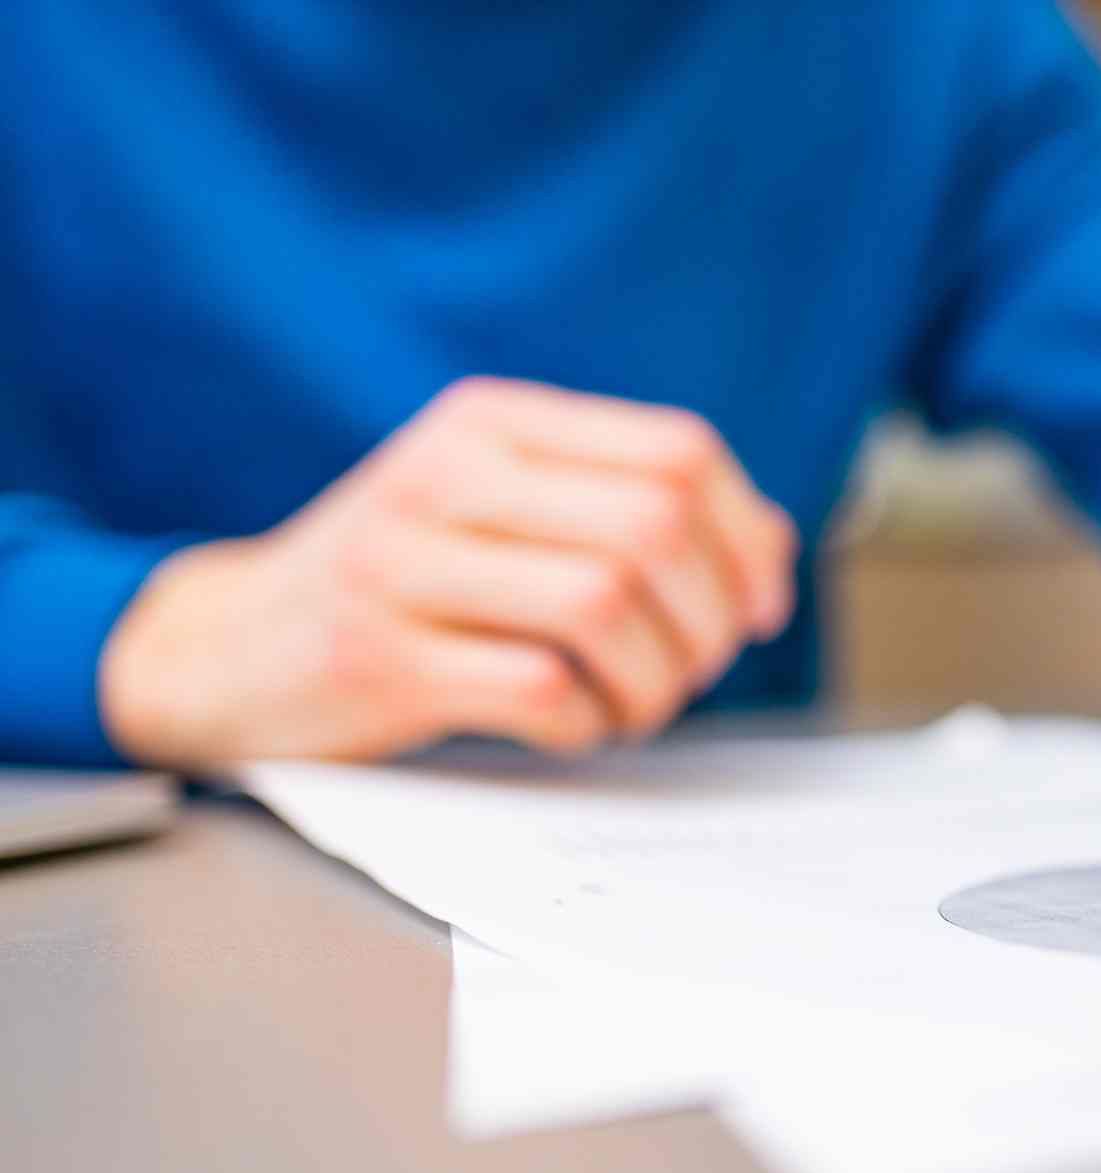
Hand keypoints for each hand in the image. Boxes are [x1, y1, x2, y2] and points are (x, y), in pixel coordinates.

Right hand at [101, 377, 798, 767]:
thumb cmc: (407, 582)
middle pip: (655, 529)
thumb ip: (629, 511)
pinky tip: (572, 726)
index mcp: (494, 423)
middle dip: (709, 621)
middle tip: (693, 668)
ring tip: (635, 703)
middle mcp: (449, 475)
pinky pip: (541, 690)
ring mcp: (405, 565)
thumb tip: (771, 552)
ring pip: (606, 608)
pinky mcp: (380, 660)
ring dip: (655, 680)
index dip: (747, 537)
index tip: (755, 607)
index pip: (678, 452)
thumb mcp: (506, 511)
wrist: (233, 647)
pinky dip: (588, 723)